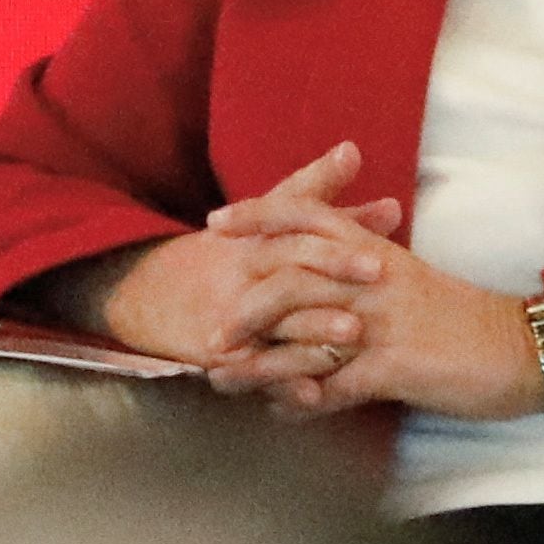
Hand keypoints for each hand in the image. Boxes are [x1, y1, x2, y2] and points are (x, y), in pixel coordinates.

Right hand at [96, 142, 402, 366]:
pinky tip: (317, 394)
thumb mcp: (268, 218)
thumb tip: (353, 149)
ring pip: (274, 327)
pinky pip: (255, 375)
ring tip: (355, 335)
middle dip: (332, 278)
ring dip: (313, 331)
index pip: (298, 232)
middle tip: (379, 279)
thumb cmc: (231, 254)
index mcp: (257, 242)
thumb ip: (314, 191)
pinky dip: (284, 385)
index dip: (339, 234)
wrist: (156, 297)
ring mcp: (230, 320)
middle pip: (287, 274)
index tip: (387, 232)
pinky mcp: (221, 360)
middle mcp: (241, 278)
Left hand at [199, 184, 543, 421]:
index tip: (217, 222)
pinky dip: (302, 404)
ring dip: (259, 364)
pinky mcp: (396, 367)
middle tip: (212, 332)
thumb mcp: (410, 281)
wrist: (522, 346)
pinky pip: (335, 388)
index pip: (310, 217)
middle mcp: (375, 281)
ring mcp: (384, 324)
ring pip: (304, 337)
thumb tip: (320, 273)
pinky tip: (279, 416)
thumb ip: (364, 271)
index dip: (260, 215)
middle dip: (247, 305)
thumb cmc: (463, 318)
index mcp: (378, 252)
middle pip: (294, 278)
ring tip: (224, 380)